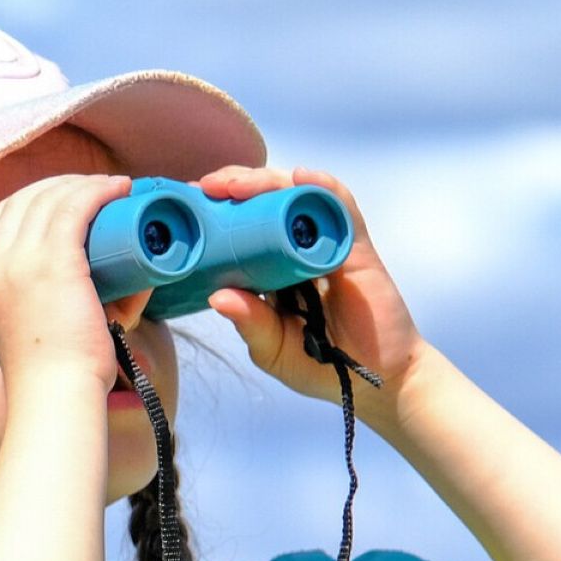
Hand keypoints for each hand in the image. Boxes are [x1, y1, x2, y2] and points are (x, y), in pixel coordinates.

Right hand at [0, 173, 136, 392]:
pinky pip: (74, 208)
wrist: (56, 397)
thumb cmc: (56, 377)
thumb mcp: (39, 337)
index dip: (25, 203)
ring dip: (82, 185)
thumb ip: (61, 314)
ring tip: (112, 188)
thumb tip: (126, 288)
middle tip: (93, 192)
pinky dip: (96, 191)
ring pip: (48, 199)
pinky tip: (118, 188)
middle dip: (57, 187)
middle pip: (21, 202)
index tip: (59, 204)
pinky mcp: (54, 264)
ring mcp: (21, 263)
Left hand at [197, 166, 428, 417]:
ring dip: (265, 182)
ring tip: (234, 185)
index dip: (215, 211)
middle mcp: (297, 248)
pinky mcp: (357, 248)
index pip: (242, 226)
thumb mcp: (273, 350)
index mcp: (271, 268)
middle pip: (266, 200)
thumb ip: (250, 325)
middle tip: (203, 188)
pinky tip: (301, 178)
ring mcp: (327, 244)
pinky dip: (322, 188)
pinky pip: (341, 207)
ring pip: (297, 194)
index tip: (185, 205)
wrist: (375, 382)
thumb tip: (218, 298)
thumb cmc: (320, 365)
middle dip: (233, 185)